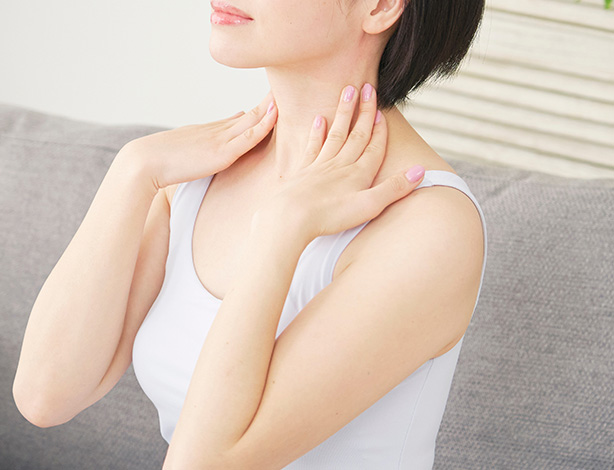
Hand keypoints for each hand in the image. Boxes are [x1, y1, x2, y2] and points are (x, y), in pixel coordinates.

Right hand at [123, 92, 277, 189]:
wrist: (145, 162)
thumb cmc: (163, 161)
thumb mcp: (190, 148)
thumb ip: (210, 144)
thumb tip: (228, 131)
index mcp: (213, 132)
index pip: (244, 118)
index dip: (263, 109)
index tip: (278, 100)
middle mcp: (220, 131)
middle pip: (253, 113)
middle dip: (272, 103)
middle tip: (291, 89)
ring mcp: (222, 140)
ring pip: (254, 120)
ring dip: (272, 107)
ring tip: (290, 93)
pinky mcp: (222, 153)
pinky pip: (248, 137)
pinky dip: (264, 124)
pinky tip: (275, 114)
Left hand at [255, 83, 424, 242]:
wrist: (291, 217)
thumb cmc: (330, 216)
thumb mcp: (369, 206)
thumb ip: (394, 188)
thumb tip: (420, 171)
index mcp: (359, 173)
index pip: (374, 146)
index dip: (379, 129)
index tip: (382, 110)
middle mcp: (341, 164)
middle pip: (356, 134)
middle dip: (364, 111)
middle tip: (368, 87)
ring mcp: (321, 166)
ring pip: (336, 133)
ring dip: (344, 113)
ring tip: (348, 91)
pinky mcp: (304, 171)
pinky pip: (313, 146)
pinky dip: (317, 132)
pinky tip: (319, 120)